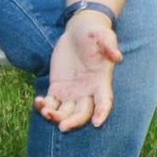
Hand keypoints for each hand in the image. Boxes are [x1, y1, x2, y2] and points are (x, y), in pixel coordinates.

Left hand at [36, 9, 122, 131]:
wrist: (79, 30)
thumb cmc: (94, 32)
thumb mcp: (103, 35)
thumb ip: (110, 45)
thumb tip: (118, 56)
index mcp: (101, 81)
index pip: (104, 101)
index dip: (102, 112)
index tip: (97, 123)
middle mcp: (87, 91)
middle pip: (82, 113)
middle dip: (74, 121)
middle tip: (63, 126)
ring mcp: (71, 92)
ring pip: (65, 113)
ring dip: (56, 117)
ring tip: (45, 111)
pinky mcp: (57, 88)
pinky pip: (51, 103)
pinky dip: (44, 106)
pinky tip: (38, 102)